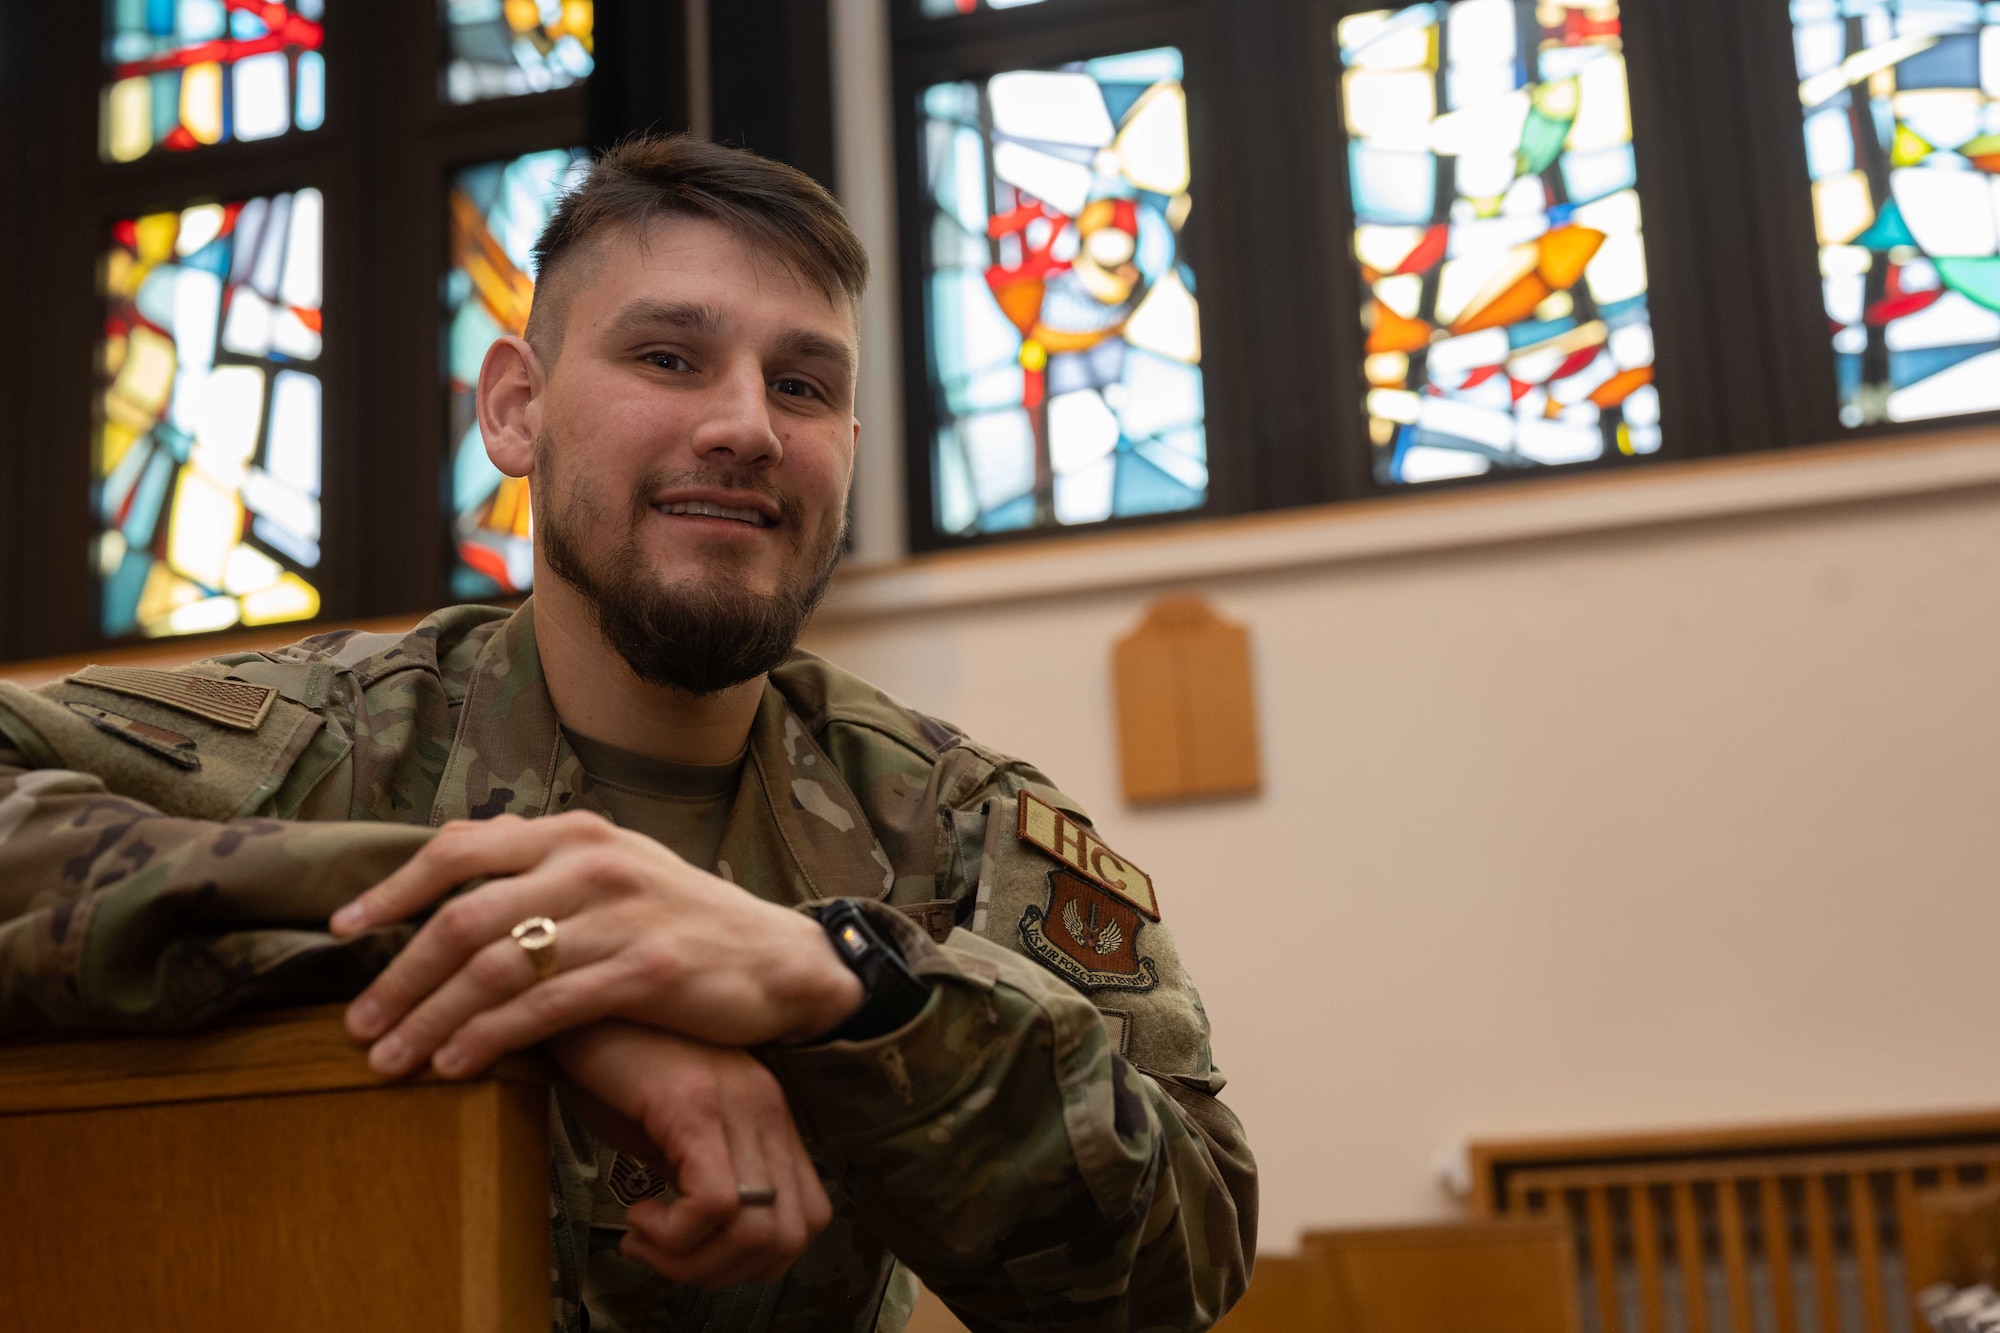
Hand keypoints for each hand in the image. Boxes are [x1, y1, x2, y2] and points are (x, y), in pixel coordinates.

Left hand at [331, 812, 863, 1077]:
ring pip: (495, 968)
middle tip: (357, 1024)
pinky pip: (544, 1008)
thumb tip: (452, 889)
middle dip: (399, 976)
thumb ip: (544, 873)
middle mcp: (592, 862)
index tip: (342, 929)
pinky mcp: (645, 969)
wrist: (782, 959)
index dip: (393, 889)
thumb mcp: (617, 873)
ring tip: (391, 1060)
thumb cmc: (686, 923)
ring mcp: (620, 914)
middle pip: (464, 917)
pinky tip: (456, 1065)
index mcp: (576, 833)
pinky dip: (488, 1039)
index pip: (462, 848)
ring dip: (430, 1018)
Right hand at [554, 1022, 832, 1288]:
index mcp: (767, 1115)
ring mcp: (737, 1103)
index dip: (757, 1260)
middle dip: (725, 1272)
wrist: (576, 1007)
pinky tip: (637, 1213)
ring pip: (758, 1229)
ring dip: (694, 1258)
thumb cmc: (614, 1065)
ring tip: (646, 1238)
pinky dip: (675, 1233)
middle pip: (792, 1234)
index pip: (808, 1216)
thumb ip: (700, 1176)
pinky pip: (714, 1201)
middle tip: (666, 1257)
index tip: (698, 1255)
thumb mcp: (670, 1131)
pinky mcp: (696, 1103)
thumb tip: (703, 1242)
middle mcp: (765, 1108)